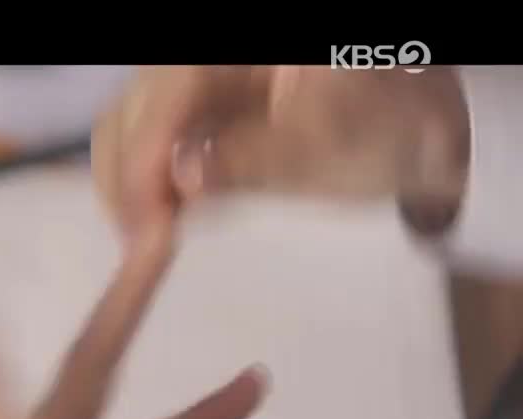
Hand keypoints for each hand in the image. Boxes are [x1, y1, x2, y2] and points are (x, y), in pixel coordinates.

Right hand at [91, 65, 470, 237]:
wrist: (416, 133)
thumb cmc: (381, 131)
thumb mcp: (324, 147)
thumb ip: (250, 158)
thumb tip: (179, 179)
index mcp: (232, 52)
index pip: (168, 95)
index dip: (145, 159)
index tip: (143, 224)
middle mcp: (202, 60)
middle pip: (132, 107)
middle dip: (125, 175)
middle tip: (138, 244)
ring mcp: (195, 82)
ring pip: (127, 123)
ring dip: (125, 182)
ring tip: (143, 237)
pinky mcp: (193, 111)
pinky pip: (145, 140)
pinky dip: (140, 180)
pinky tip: (152, 217)